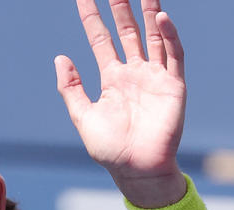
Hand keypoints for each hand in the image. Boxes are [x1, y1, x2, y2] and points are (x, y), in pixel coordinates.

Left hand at [56, 0, 186, 205]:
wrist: (137, 169)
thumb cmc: (110, 149)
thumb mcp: (83, 116)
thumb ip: (71, 88)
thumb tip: (60, 58)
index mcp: (112, 79)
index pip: (101, 39)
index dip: (92, 18)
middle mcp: (134, 73)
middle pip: (127, 31)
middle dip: (121, 7)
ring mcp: (155, 77)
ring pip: (153, 37)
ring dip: (149, 13)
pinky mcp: (174, 86)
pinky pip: (173, 55)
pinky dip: (169, 36)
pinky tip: (162, 17)